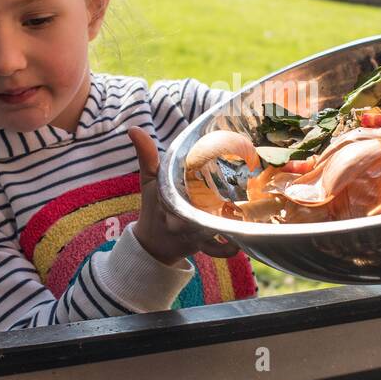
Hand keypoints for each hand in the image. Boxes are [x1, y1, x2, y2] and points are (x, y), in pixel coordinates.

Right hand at [127, 126, 240, 266]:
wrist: (154, 244)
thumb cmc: (153, 208)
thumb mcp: (149, 181)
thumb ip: (146, 155)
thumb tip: (133, 129)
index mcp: (171, 203)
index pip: (185, 196)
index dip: (200, 190)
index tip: (215, 178)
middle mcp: (184, 222)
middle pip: (204, 217)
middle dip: (220, 212)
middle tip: (242, 197)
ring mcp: (195, 235)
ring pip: (215, 235)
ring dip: (229, 229)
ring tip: (247, 219)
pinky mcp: (204, 246)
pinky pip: (219, 250)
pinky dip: (230, 248)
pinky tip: (242, 241)